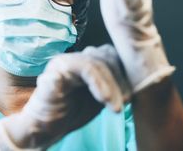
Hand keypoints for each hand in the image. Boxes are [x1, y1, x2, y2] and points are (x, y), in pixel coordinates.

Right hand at [0, 45, 126, 149]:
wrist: (43, 128)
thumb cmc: (71, 112)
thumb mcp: (99, 97)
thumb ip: (113, 84)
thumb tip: (139, 77)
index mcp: (83, 61)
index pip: (109, 54)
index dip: (124, 72)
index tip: (131, 96)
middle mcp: (71, 58)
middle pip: (104, 56)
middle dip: (119, 79)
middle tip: (126, 102)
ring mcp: (61, 65)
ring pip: (94, 63)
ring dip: (110, 86)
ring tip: (115, 107)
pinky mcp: (53, 75)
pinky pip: (79, 70)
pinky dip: (98, 85)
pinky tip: (105, 102)